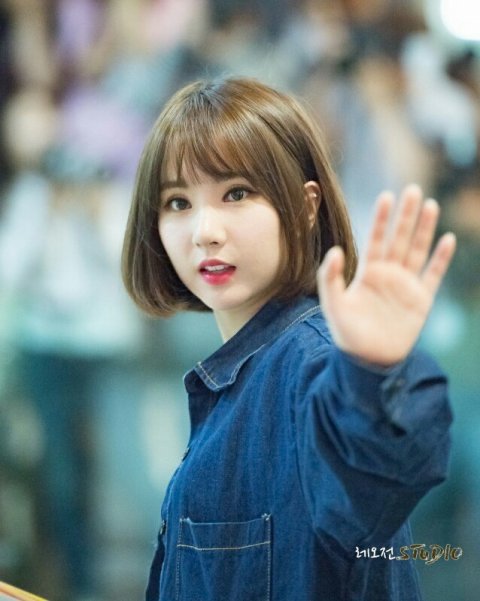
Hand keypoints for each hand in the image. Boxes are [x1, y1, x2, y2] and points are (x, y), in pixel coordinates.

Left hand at [318, 184, 455, 365]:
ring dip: (424, 229)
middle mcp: (388, 274)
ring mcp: (406, 285)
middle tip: (412, 189)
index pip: (376, 239)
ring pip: (417, 250)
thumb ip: (329, 277)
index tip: (386, 196)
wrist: (368, 360)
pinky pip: (434, 275)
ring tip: (430, 205)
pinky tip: (448, 239)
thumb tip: (335, 250)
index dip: (381, 219)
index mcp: (368, 272)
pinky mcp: (421, 300)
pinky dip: (441, 258)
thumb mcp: (333, 304)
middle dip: (405, 215)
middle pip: (399, 238)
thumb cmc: (347, 333)